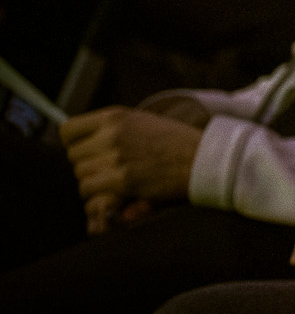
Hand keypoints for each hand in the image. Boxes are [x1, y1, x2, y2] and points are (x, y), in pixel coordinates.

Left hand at [61, 106, 202, 210]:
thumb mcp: (144, 122)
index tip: (88, 152)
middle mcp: (111, 134)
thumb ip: (113, 129)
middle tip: (111, 171)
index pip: (68, 131)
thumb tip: (85, 144)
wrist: (206, 158)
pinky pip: (91, 191)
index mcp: (115, 116)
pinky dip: (100, 196)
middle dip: (88, 166)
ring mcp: (116, 157)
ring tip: (118, 182)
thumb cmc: (180, 143)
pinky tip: (121, 192)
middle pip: (74, 157)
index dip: (75, 144)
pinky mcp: (122, 179)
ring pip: (81, 176)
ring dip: (95, 183)